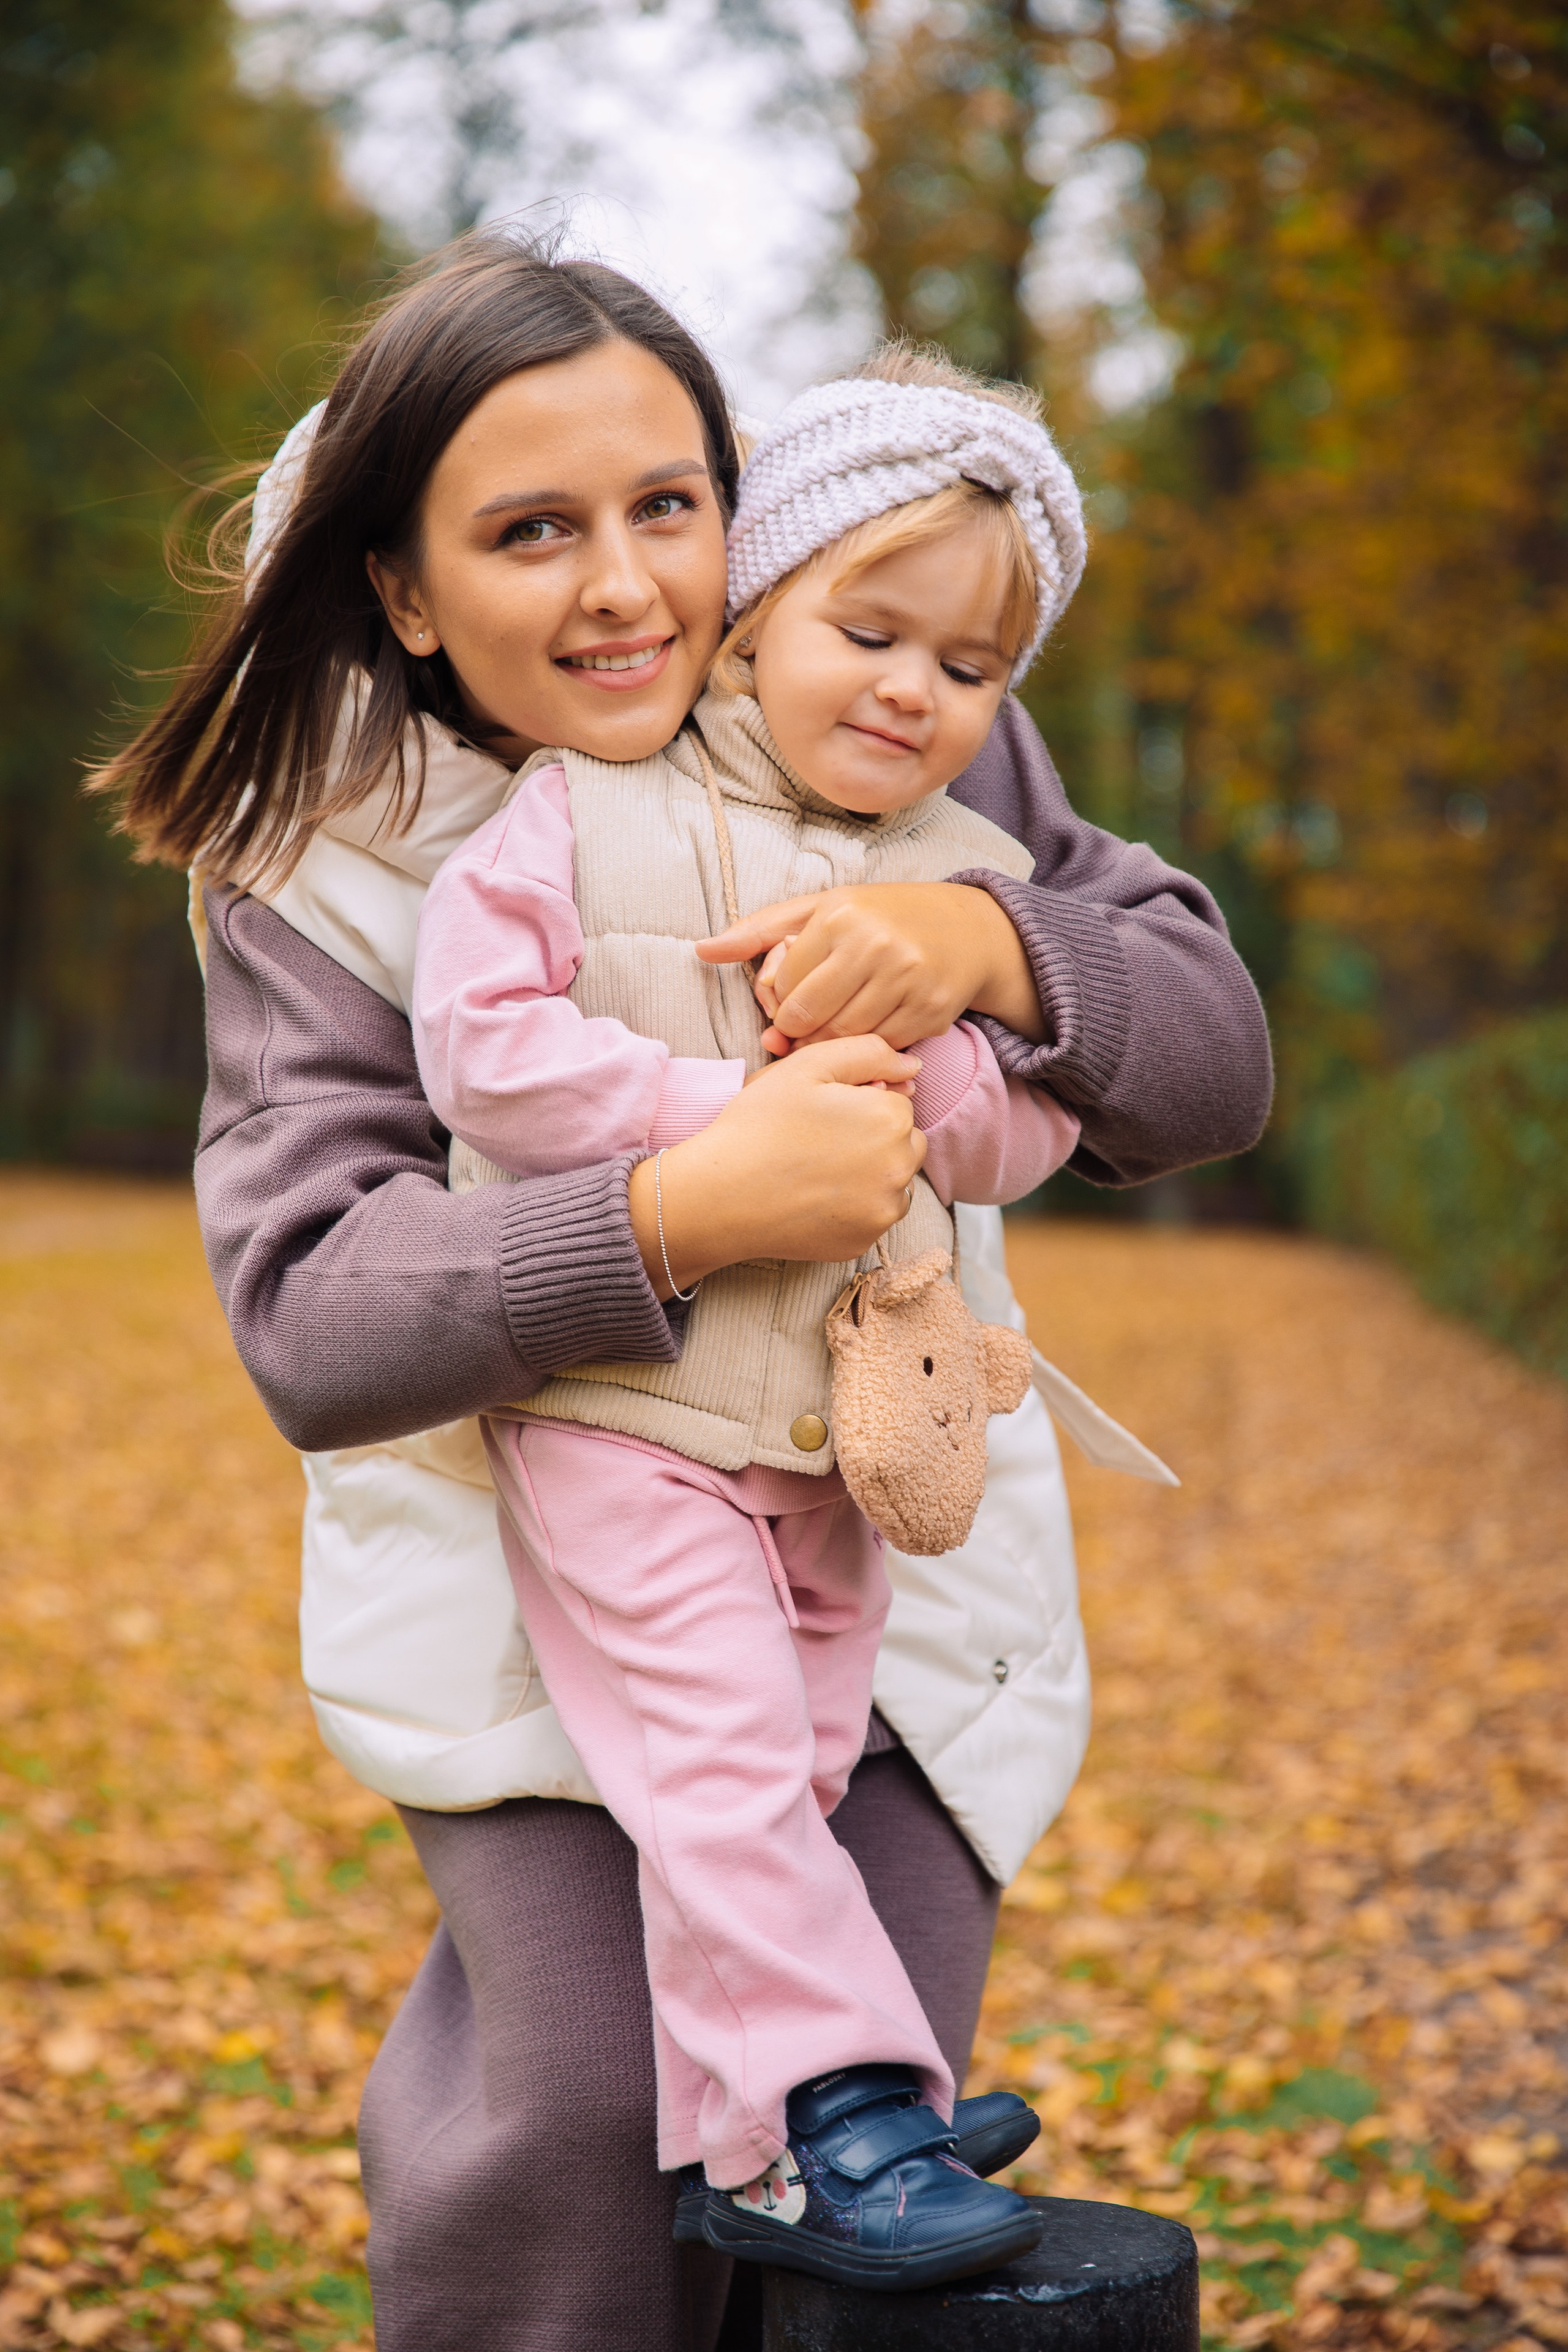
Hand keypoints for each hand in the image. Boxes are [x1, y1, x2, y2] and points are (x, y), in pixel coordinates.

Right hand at [628, 1035, 927, 1298]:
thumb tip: (911, 1063)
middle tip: (822, 1140)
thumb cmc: (759, 1125)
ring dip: (872, 1172)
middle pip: (905, 1141)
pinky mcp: (864, 1240)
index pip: (898, 1100)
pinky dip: (855, 1206)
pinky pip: (873, 1215)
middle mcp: (899, 1167)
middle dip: (876, 1136)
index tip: (824, 1112)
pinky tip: (816, 1196)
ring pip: (894, 1180)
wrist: (720, 1195)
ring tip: (819, 1168)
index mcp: (890, 1118)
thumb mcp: (807, 1066)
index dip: (861, 1101)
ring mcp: (883, 1210)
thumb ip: (867, 1051)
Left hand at [697, 881, 1046, 1052]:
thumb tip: (701, 950)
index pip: (784, 985)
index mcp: (839, 916)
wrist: (967, 929)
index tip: (790, 1001)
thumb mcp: (821, 910)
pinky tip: (870, 1029)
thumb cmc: (881, 918)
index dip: (779, 1002)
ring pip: (843, 1039)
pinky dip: (869, 1047)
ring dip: (831, 1044)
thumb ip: (760, 931)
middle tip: (805, 1028)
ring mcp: (907, 980)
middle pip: (809, 1018)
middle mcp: (874, 946)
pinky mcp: (930, 1011)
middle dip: (800, 1031)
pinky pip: (880, 1047)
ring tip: (834, 1029)